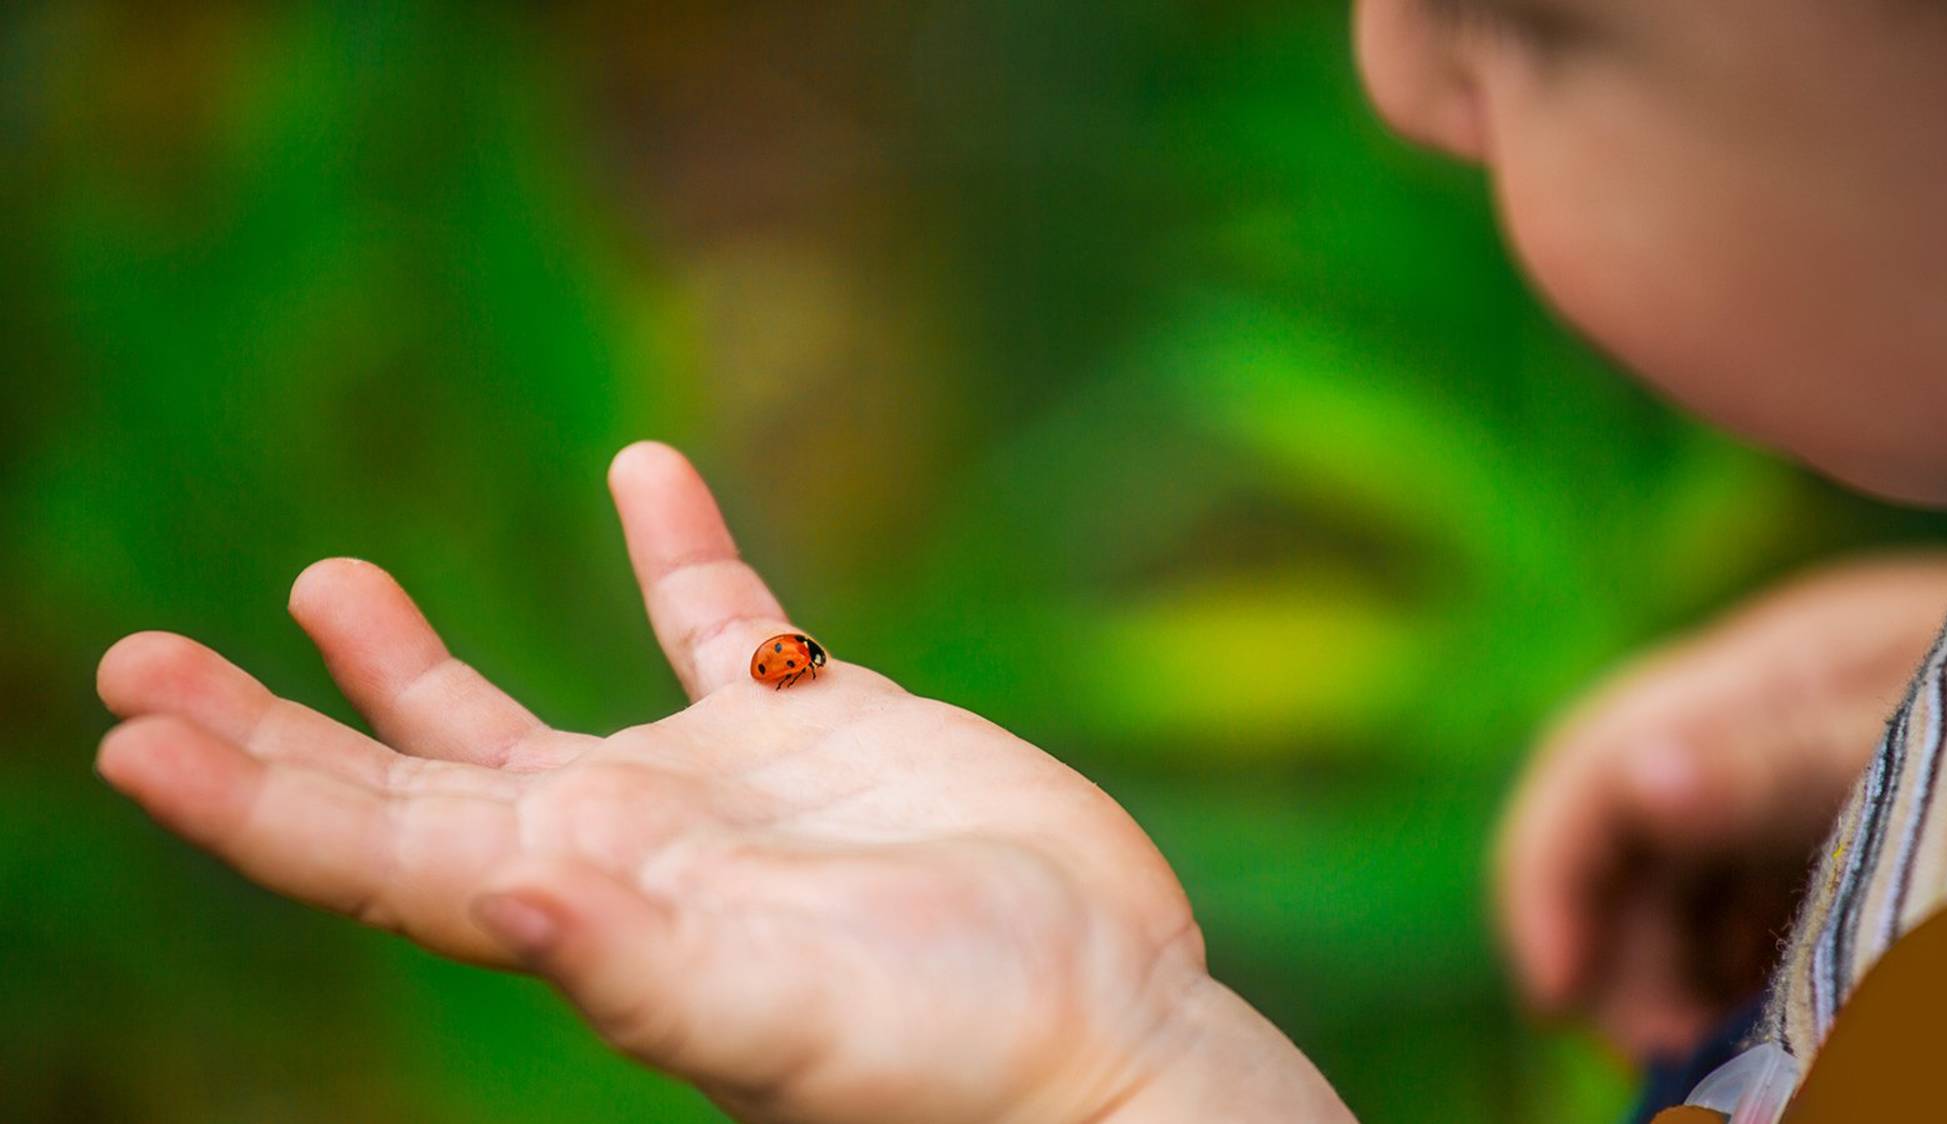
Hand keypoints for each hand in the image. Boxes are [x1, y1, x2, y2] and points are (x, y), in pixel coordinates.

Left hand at [95, 443, 1350, 1123]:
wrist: (1096, 1014)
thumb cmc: (945, 1047)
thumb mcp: (777, 1012)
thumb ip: (629, 960)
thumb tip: (483, 886)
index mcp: (583, 912)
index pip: (370, 856)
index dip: (247, 797)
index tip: (129, 729)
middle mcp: (619, 847)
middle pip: (404, 777)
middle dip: (274, 726)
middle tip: (137, 657)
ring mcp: (711, 786)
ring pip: (524, 708)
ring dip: (413, 655)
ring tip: (320, 579)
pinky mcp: (816, 725)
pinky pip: (723, 617)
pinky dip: (679, 544)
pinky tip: (642, 469)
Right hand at [1495, 552, 1946, 1061]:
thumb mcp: (1926, 756)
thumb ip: (1786, 762)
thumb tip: (1643, 778)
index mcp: (1775, 671)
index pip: (1596, 760)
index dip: (1546, 871)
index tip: (1557, 1001)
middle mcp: (1767, 710)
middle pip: (1621, 826)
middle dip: (1614, 945)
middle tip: (1653, 1050)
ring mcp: (1806, 765)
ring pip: (1675, 874)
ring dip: (1668, 966)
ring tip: (1712, 1046)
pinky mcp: (1843, 820)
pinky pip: (1744, 897)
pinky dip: (1731, 964)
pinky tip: (1764, 1012)